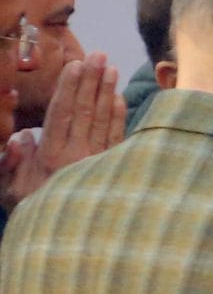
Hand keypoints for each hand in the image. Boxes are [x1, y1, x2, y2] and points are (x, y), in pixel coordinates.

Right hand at [0, 54, 122, 209]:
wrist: (67, 239)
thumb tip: (23, 137)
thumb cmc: (33, 211)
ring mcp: (98, 161)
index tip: (74, 65)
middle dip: (91, 81)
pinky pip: (116, 137)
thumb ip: (12, 163)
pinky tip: (119, 97)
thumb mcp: (11, 190)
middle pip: (85, 110)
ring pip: (103, 120)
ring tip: (110, 68)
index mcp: (52, 157)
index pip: (62, 114)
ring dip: (107, 92)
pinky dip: (119, 116)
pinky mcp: (113, 168)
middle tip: (97, 55)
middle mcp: (78, 156)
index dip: (69, 87)